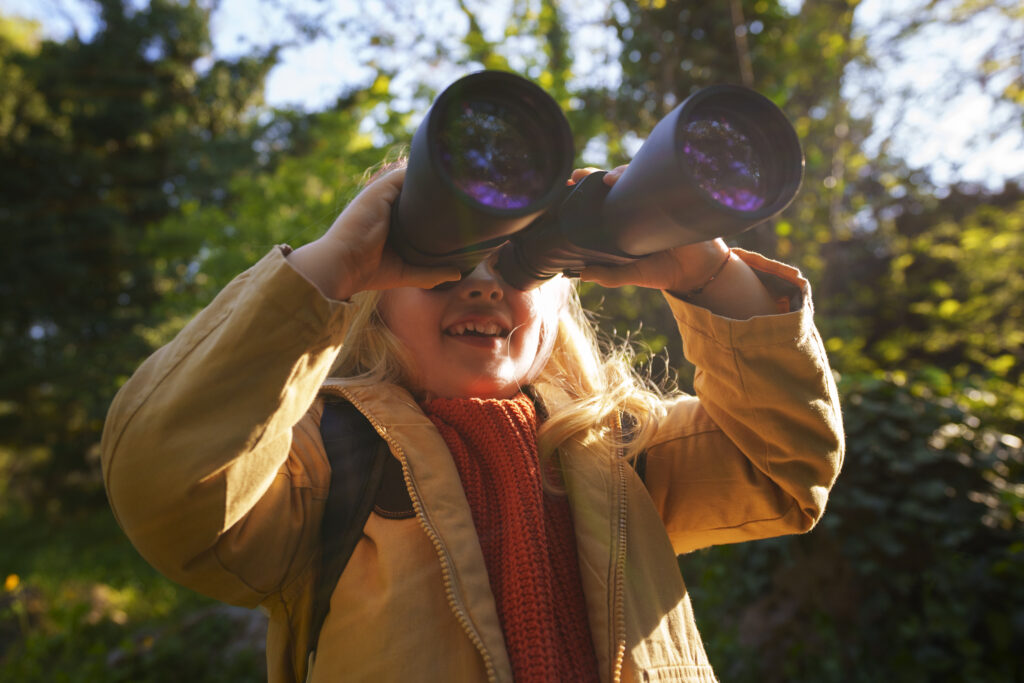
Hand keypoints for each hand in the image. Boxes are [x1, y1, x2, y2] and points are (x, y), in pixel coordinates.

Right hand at [287, 167, 460, 298]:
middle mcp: (388, 204)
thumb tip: (457, 273)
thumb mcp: (406, 271)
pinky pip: (407, 174)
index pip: (419, 203)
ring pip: (415, 178)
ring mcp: (384, 195)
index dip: (438, 202)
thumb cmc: (368, 271)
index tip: (463, 205)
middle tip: (469, 193)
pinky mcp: (381, 190)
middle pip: (419, 188)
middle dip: (441, 189)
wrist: (341, 266)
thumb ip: (431, 273)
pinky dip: (425, 173)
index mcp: (392, 220)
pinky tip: (446, 177)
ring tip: (464, 181)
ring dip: (436, 178)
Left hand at [570, 165, 731, 292]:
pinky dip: (647, 173)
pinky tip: (635, 176)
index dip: (585, 188)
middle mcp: (637, 205)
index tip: (569, 182)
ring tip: (608, 179)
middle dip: (595, 174)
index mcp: (623, 220)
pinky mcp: (673, 195)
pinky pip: (660, 178)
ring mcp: (655, 198)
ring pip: (635, 175)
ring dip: (620, 172)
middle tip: (580, 175)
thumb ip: (610, 276)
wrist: (697, 271)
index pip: (601, 198)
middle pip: (614, 182)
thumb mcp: (633, 274)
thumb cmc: (663, 271)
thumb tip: (583, 275)